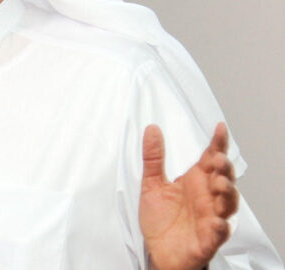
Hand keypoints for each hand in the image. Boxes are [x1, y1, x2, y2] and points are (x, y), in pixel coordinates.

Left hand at [139, 123, 237, 269]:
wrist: (158, 252)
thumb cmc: (161, 220)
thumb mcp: (152, 185)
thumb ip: (153, 158)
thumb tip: (151, 129)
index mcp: (196, 181)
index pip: (211, 158)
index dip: (218, 143)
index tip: (220, 128)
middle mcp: (207, 197)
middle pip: (225, 178)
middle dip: (225, 168)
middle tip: (217, 160)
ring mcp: (210, 217)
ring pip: (228, 204)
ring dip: (227, 193)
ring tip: (219, 185)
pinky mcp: (208, 239)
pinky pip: (219, 232)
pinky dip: (221, 226)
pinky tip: (217, 221)